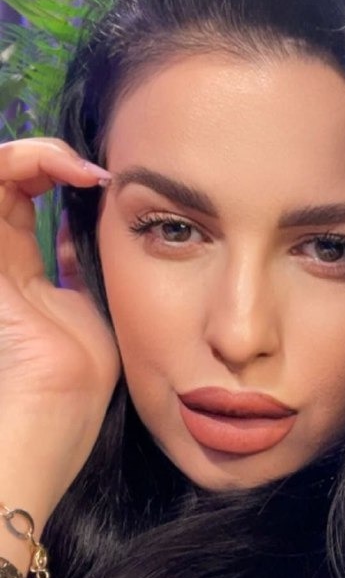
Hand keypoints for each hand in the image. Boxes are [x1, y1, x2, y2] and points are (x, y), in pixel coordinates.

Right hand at [0, 139, 119, 520]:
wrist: (50, 424)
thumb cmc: (72, 386)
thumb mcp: (85, 315)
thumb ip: (72, 272)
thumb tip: (74, 235)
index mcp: (17, 278)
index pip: (18, 202)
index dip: (53, 178)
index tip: (101, 183)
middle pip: (2, 182)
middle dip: (44, 159)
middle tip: (91, 170)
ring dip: (31, 154)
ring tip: (74, 164)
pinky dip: (20, 161)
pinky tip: (62, 167)